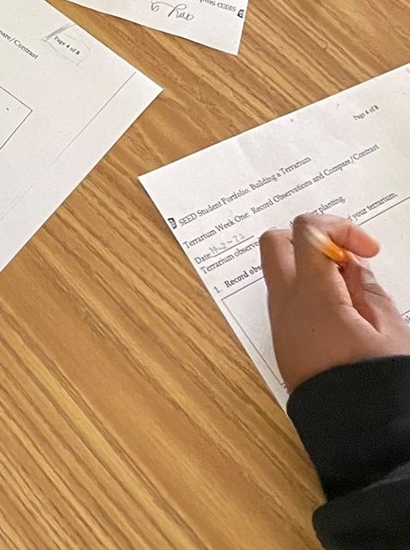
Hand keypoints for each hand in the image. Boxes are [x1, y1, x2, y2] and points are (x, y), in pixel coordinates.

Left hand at [261, 214, 409, 390]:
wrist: (359, 439)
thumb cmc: (377, 386)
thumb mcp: (390, 332)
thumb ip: (368, 288)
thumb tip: (351, 264)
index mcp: (313, 297)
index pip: (306, 232)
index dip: (339, 227)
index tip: (366, 248)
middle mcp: (285, 307)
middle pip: (276, 242)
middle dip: (309, 238)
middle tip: (347, 258)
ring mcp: (279, 326)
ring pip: (278, 272)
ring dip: (307, 267)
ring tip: (351, 292)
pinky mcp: (282, 345)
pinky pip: (284, 302)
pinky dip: (305, 292)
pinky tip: (340, 312)